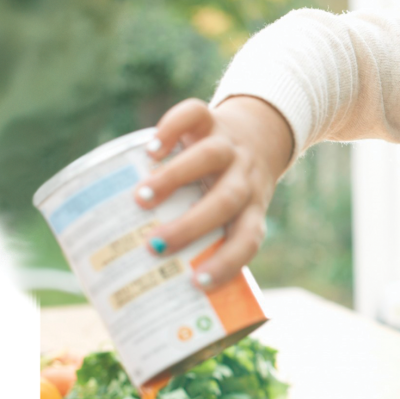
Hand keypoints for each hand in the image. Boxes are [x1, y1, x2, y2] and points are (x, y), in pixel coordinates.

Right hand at [133, 96, 293, 289]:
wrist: (260, 132)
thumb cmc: (229, 187)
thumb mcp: (230, 212)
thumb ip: (199, 238)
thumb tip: (140, 279)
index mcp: (253, 206)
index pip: (249, 238)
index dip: (228, 262)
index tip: (197, 283)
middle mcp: (245, 175)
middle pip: (226, 199)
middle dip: (191, 224)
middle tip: (155, 245)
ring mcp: (228, 145)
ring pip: (210, 157)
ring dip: (175, 178)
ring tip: (141, 197)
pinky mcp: (210, 118)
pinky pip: (195, 115)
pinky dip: (172, 128)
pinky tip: (150, 149)